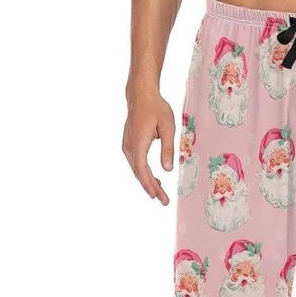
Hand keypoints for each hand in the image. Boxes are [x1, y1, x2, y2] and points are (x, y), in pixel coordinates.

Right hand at [122, 84, 175, 205]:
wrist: (141, 94)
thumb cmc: (156, 108)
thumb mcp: (167, 127)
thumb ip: (167, 148)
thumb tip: (167, 170)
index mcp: (138, 143)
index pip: (142, 170)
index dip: (150, 185)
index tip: (158, 197)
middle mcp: (129, 146)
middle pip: (139, 173)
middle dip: (151, 188)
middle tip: (164, 201)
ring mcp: (127, 145)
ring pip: (137, 169)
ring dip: (148, 182)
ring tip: (161, 193)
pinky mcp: (129, 144)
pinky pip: (136, 163)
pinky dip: (145, 173)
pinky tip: (155, 179)